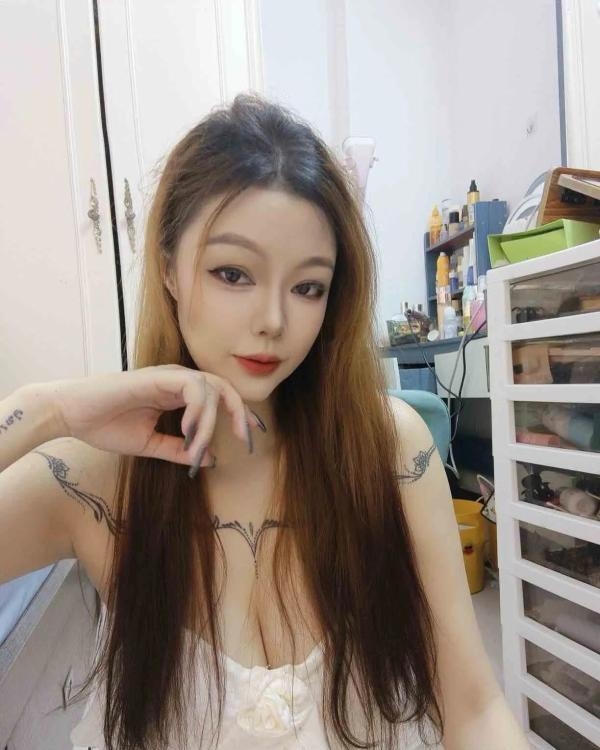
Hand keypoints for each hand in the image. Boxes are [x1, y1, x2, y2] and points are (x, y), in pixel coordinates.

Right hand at [40, 365, 263, 474]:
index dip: (239, 414)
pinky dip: (197, 410)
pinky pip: (192, 387)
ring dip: (210, 422)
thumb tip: (210, 460)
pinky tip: (187, 431)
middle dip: (240, 412)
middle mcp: (177, 380)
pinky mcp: (157, 376)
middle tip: (246, 439)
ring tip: (197, 447)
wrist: (71, 415)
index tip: (251, 436)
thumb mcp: (150, 444)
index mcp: (177, 393)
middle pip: (223, 388)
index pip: (218, 397)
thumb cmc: (105, 426)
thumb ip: (178, 450)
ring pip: (210, 389)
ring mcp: (168, 376)